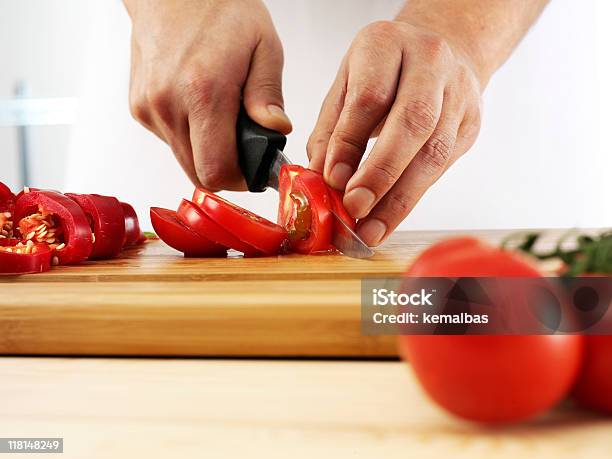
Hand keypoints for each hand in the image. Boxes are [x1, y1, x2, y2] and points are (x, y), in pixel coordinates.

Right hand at [125, 0, 291, 189]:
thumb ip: (268, 95)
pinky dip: (189, 135)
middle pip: (198, 173)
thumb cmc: (219, 9)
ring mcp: (149, 108)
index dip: (240, 179)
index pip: (216, 170)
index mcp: (203, 92)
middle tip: (244, 148)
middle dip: (226, 168)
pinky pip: (170, 140)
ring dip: (206, 151)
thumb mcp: (263, 46)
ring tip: (222, 120)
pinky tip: (199, 108)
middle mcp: (168, 104)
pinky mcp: (139, 107)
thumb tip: (275, 131)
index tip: (254, 171)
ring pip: (183, 159)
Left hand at [307, 21, 482, 245]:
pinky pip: (441, 168)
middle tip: (355, 207)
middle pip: (412, 122)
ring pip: (434, 152)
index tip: (332, 179)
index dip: (349, 143)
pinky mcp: (469, 125)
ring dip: (399, 198)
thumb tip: (320, 179)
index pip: (370, 97)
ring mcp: (458, 94)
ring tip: (370, 229)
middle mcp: (431, 63)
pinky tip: (388, 218)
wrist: (440, 52)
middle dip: (381, 173)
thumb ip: (331, 130)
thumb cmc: (384, 70)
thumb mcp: (346, 85)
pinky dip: (411, 198)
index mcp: (388, 44)